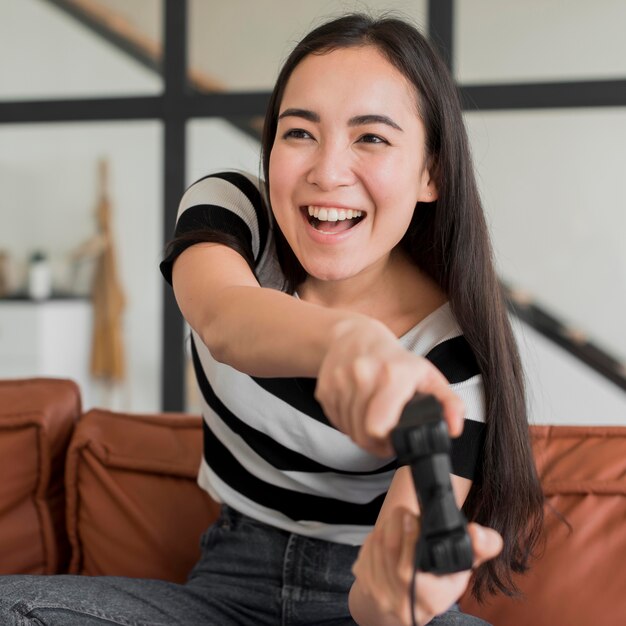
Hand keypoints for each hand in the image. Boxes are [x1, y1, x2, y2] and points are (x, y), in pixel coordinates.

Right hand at [315, 317, 464, 455]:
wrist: (355, 337)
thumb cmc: (394, 360)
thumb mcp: (427, 376)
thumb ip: (447, 403)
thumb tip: (453, 428)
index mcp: (392, 375)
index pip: (378, 427)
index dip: (388, 443)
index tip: (395, 440)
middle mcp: (363, 376)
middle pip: (362, 434)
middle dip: (375, 443)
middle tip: (385, 437)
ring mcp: (340, 382)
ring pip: (348, 430)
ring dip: (360, 434)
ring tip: (372, 422)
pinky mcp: (324, 389)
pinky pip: (335, 422)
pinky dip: (347, 424)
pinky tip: (358, 413)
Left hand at [351, 507, 502, 625]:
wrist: (407, 605)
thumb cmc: (437, 582)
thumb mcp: (463, 569)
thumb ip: (478, 549)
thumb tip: (478, 533)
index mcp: (429, 599)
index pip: (409, 570)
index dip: (410, 539)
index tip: (413, 518)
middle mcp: (401, 602)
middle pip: (389, 548)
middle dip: (397, 522)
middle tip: (408, 514)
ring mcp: (378, 593)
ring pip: (375, 545)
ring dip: (386, 526)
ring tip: (400, 522)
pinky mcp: (363, 582)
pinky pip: (365, 550)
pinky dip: (375, 537)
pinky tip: (387, 536)